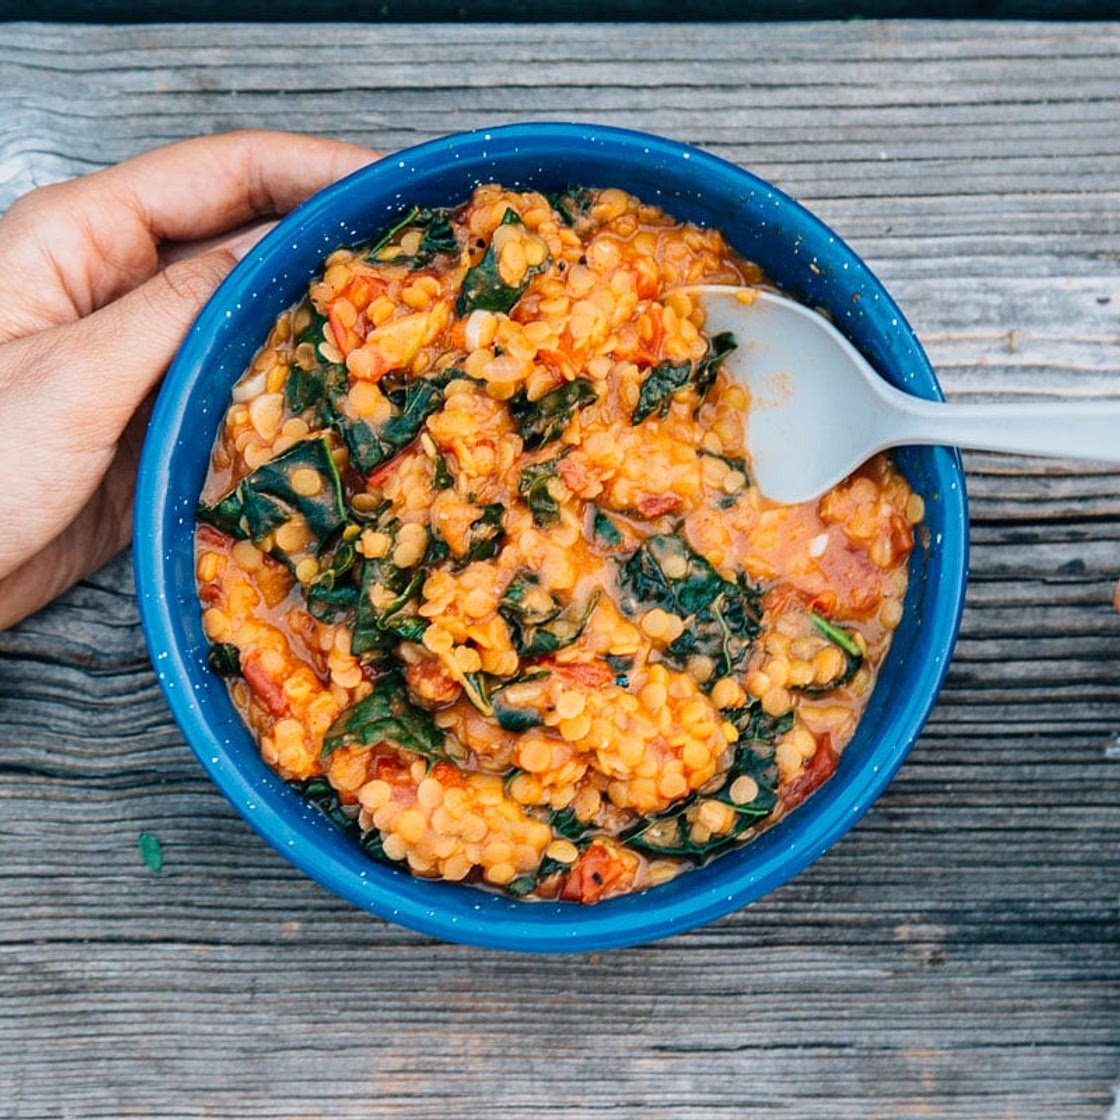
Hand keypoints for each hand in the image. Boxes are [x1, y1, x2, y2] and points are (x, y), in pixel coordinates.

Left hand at [0, 131, 378, 630]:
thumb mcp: (72, 376)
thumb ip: (178, 311)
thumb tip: (272, 255)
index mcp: (80, 240)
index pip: (220, 175)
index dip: (311, 170)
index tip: (386, 183)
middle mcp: (118, 288)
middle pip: (244, 241)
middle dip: (328, 245)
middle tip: (412, 264)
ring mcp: (142, 356)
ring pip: (248, 320)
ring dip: (315, 323)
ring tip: (394, 331)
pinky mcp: (155, 418)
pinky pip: (237, 390)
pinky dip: (286, 393)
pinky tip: (335, 400)